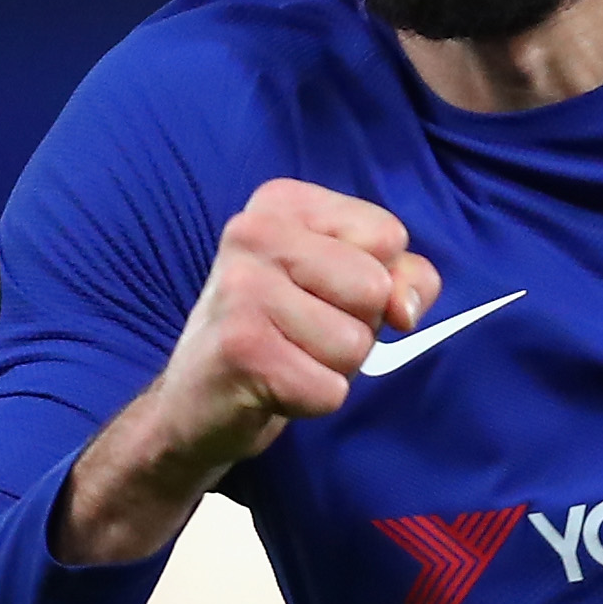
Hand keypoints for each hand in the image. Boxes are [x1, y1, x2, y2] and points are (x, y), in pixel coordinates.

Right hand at [58, 179, 441, 562]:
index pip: (388, 235)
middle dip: (357, 328)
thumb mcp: (349, 286)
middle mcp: (253, 232)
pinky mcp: (240, 350)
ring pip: (355, 344)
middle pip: (374, 290)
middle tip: (303, 332)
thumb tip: (405, 308)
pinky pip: (330, 389)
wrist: (197, 401)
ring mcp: (240, 289)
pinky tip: (273, 386)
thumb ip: (403, 276)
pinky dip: (312, 401)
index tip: (327, 293)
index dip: (380, 280)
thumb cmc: (284, 332)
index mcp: (282, 202)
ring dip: (333, 368)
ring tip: (287, 357)